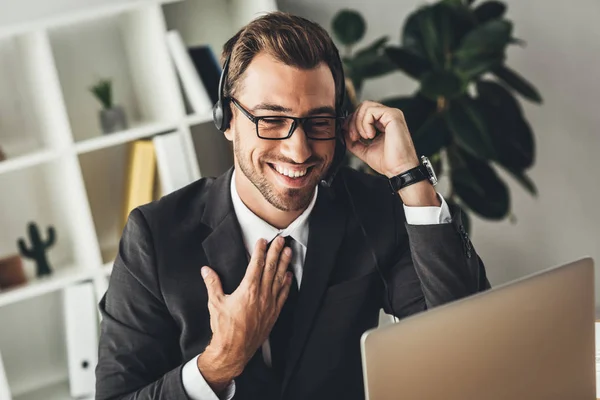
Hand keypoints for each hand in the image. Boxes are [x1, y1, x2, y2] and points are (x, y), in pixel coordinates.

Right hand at [197, 237, 292, 391]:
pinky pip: (283, 295)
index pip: (256, 265)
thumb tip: (206, 270)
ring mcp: (269, 304)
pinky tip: (289, 276)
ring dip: (284, 264)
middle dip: (276, 252)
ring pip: (279, 279)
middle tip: (281, 240)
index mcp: (248, 290)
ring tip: (288, 252)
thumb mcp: (215, 303)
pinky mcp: (274, 313)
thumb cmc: (224, 328)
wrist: (234, 351)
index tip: (263, 240)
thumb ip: (212, 284)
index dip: (260, 251)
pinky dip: (287, 284)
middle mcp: (262, 295)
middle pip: (271, 268)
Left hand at [344, 100, 419, 177]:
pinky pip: (371, 111)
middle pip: (363, 106)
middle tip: (354, 137)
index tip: (350, 135)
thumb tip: (343, 131)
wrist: (398, 170)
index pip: (363, 112)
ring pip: (365, 106)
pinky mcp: (393, 115)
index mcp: (383, 122)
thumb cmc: (388, 162)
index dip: (352, 121)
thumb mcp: (364, 149)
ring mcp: (391, 114)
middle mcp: (388, 116)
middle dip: (353, 121)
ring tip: (364, 137)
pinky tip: (370, 135)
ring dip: (358, 122)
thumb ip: (353, 140)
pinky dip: (365, 123)